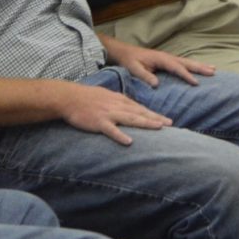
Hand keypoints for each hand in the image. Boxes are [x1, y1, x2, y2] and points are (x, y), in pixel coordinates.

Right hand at [55, 80, 169, 144]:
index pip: (140, 108)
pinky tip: (129, 142)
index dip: (154, 114)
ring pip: (130, 119)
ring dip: (145, 123)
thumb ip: (119, 102)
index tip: (167, 121)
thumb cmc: (87, 97)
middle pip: (140, 113)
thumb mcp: (106, 96)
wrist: (68, 97)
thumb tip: (130, 108)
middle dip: (156, 118)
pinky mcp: (98, 122)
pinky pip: (111, 130)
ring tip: (158, 127)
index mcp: (119, 100)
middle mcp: (117, 105)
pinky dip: (120, 135)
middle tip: (170, 124)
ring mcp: (108, 114)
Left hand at [107, 42, 212, 87]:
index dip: (187, 75)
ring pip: (187, 62)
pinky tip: (200, 69)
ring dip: (200, 65)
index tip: (196, 82)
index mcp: (161, 59)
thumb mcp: (134, 69)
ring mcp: (168, 58)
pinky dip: (193, 66)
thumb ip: (145, 76)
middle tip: (213, 72)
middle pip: (186, 62)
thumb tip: (157, 84)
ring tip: (213, 69)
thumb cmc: (130, 61)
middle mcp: (167, 57)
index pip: (177, 68)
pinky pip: (183, 64)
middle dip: (200, 67)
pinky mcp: (168, 61)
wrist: (125, 52)